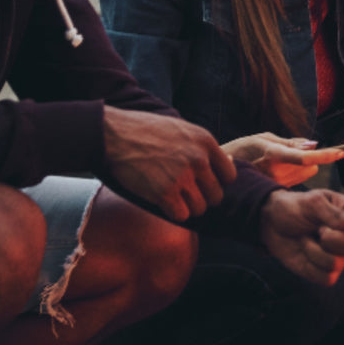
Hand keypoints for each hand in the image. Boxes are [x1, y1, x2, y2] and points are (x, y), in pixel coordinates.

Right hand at [102, 106, 237, 221]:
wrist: (114, 135)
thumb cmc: (146, 131)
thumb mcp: (183, 129)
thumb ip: (204, 147)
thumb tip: (227, 161)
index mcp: (206, 142)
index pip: (229, 175)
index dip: (217, 183)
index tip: (203, 183)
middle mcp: (199, 160)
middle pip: (216, 195)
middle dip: (203, 198)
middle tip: (187, 194)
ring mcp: (182, 177)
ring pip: (200, 208)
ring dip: (188, 207)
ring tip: (175, 199)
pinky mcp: (164, 193)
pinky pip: (182, 215)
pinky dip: (174, 213)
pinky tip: (164, 203)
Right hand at [221, 132, 343, 186]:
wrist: (220, 174)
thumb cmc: (239, 150)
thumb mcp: (262, 139)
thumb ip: (289, 143)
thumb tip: (313, 144)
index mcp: (272, 155)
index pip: (304, 157)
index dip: (325, 156)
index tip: (342, 152)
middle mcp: (275, 172)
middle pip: (309, 166)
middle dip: (315, 159)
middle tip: (317, 151)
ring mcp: (275, 184)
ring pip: (304, 172)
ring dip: (306, 165)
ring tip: (291, 159)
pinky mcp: (275, 191)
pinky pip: (295, 179)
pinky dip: (297, 172)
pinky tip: (287, 167)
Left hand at [259, 189, 343, 285]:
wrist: (271, 224)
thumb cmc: (296, 207)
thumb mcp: (314, 202)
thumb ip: (336, 214)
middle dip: (333, 239)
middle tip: (318, 228)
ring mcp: (343, 256)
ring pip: (339, 262)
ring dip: (315, 250)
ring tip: (308, 237)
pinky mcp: (329, 273)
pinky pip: (327, 276)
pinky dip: (309, 263)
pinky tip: (305, 251)